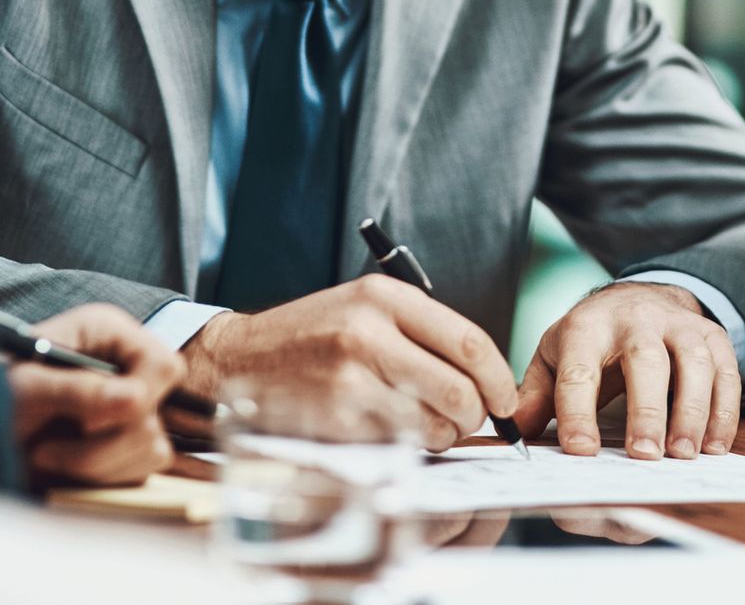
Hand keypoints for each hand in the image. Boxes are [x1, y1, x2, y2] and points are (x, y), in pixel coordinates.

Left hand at [5, 303, 184, 486]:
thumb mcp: (24, 386)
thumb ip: (78, 389)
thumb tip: (133, 400)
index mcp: (109, 336)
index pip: (162, 365)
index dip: (141, 395)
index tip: (94, 421)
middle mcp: (124, 370)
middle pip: (158, 412)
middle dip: (106, 441)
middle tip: (54, 446)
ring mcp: (125, 411)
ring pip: (152, 448)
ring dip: (97, 464)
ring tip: (47, 456)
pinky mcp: (119, 447)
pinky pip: (137, 472)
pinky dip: (100, 478)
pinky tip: (60, 467)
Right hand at [180, 275, 518, 451]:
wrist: (241, 358)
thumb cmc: (314, 335)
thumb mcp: (365, 307)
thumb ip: (422, 331)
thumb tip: (485, 376)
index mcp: (384, 297)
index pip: (469, 341)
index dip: (498, 379)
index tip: (504, 399)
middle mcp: (369, 332)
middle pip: (460, 389)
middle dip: (475, 415)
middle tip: (466, 420)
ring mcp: (350, 378)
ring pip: (435, 424)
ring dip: (443, 436)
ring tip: (427, 426)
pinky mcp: (335, 418)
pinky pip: (399, 445)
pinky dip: (409, 448)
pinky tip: (394, 434)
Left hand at [513, 281, 741, 460]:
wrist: (638, 299)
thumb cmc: (590, 340)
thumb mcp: (554, 357)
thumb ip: (535, 395)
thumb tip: (515, 430)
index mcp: (587, 327)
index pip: (579, 369)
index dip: (577, 410)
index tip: (580, 450)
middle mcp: (636, 319)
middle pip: (645, 360)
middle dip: (646, 410)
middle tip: (644, 456)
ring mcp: (678, 325)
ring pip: (694, 363)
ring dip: (692, 411)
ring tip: (683, 456)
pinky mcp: (712, 336)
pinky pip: (726, 370)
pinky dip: (724, 411)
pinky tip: (714, 446)